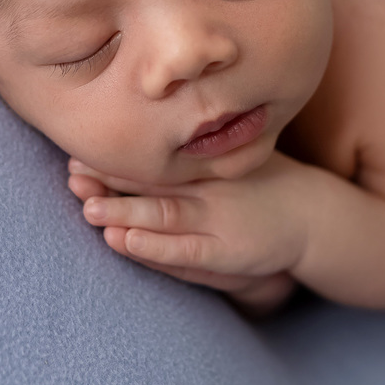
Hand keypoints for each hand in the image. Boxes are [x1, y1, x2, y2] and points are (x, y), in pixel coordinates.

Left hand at [67, 153, 309, 302]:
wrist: (312, 214)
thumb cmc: (259, 184)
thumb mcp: (227, 155)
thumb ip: (192, 151)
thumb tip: (146, 134)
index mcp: (202, 162)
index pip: (152, 157)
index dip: (115, 156)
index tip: (77, 150)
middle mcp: (206, 185)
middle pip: (150, 180)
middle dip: (108, 178)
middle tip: (72, 173)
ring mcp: (216, 217)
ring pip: (161, 213)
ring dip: (121, 210)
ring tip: (87, 206)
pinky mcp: (227, 250)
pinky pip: (185, 250)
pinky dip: (154, 245)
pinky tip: (125, 239)